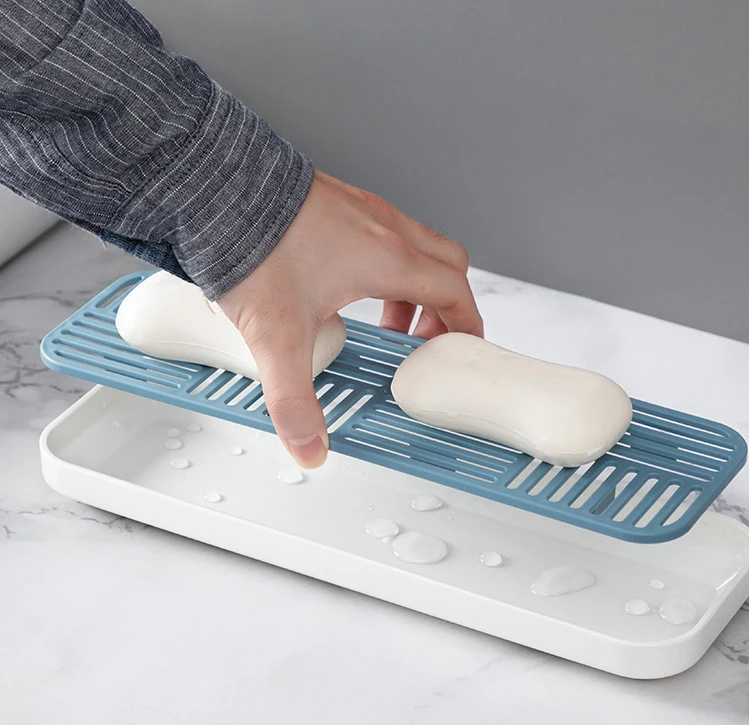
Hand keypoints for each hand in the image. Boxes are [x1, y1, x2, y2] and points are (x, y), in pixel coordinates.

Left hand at [217, 170, 483, 467]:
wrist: (214, 187)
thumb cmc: (252, 245)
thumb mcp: (277, 337)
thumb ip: (294, 399)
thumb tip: (309, 446)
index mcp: (387, 259)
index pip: (455, 291)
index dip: (465, 324)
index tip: (459, 348)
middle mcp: (383, 228)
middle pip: (446, 265)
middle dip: (443, 307)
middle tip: (419, 340)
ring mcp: (362, 211)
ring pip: (415, 247)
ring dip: (411, 287)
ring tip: (382, 321)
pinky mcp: (338, 203)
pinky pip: (383, 235)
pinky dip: (382, 266)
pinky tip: (344, 287)